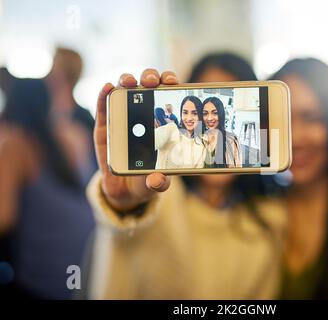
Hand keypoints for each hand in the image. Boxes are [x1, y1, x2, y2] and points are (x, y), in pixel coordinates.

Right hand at [95, 69, 177, 211]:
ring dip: (127, 80)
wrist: (124, 190)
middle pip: (147, 86)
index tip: (174, 83)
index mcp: (161, 122)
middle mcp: (142, 115)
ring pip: (125, 90)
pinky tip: (107, 87)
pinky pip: (103, 106)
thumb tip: (157, 180)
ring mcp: (121, 118)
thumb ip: (159, 182)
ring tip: (130, 82)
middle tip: (153, 82)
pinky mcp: (104, 126)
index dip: (169, 84)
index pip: (166, 95)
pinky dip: (104, 94)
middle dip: (151, 77)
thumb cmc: (146, 179)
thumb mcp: (155, 182)